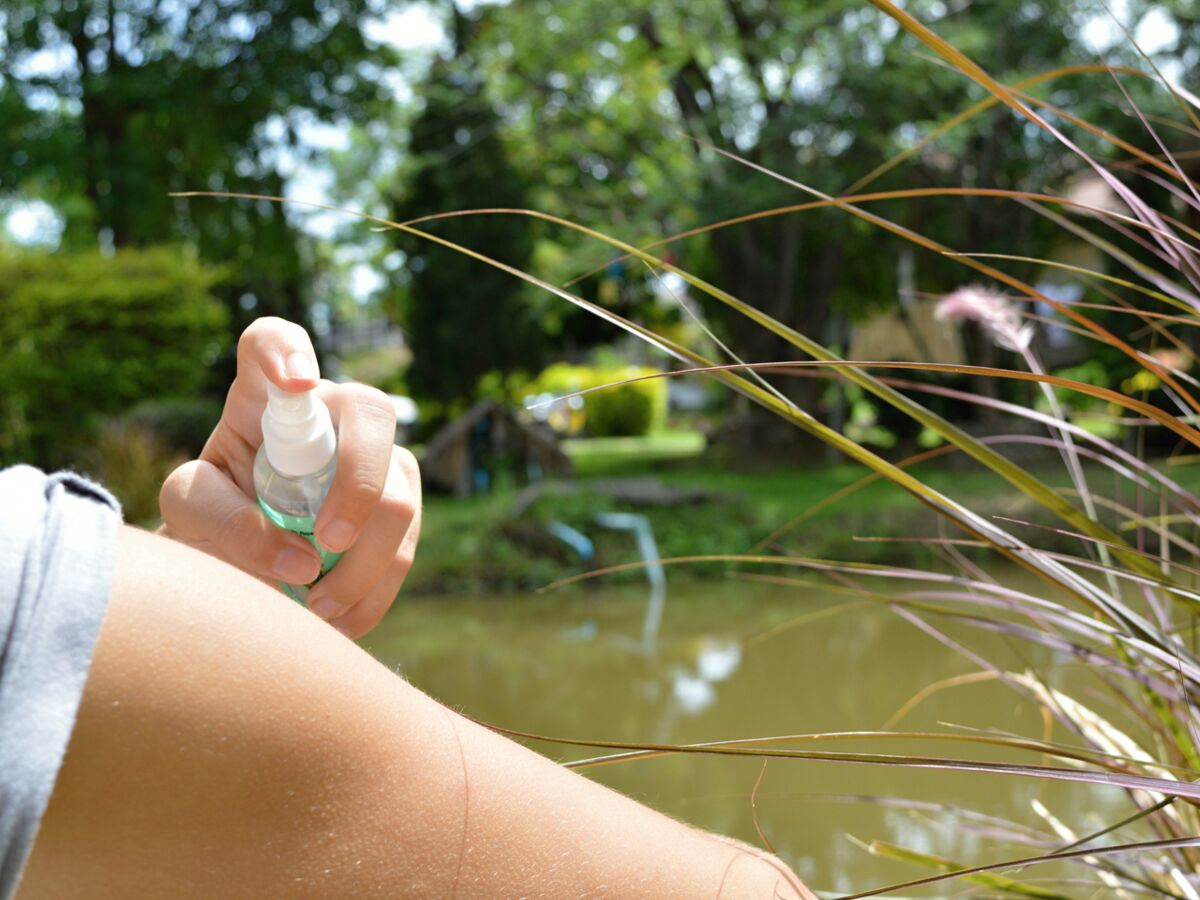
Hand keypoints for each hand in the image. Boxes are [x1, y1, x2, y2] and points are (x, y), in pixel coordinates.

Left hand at [159, 317, 420, 638]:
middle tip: (328, 541)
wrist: (237, 561)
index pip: (272, 342)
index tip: (296, 385)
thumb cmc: (209, 518)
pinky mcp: (398, 509)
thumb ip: (223, 523)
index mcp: (263, 398)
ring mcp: (374, 459)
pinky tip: (340, 619)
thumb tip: (301, 560)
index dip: (287, 350)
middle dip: (360, 481)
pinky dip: (376, 592)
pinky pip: (408, 546)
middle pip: (370, 413)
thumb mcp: (189, 515)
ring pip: (400, 493)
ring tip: (318, 608)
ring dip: (366, 562)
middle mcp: (329, 415)